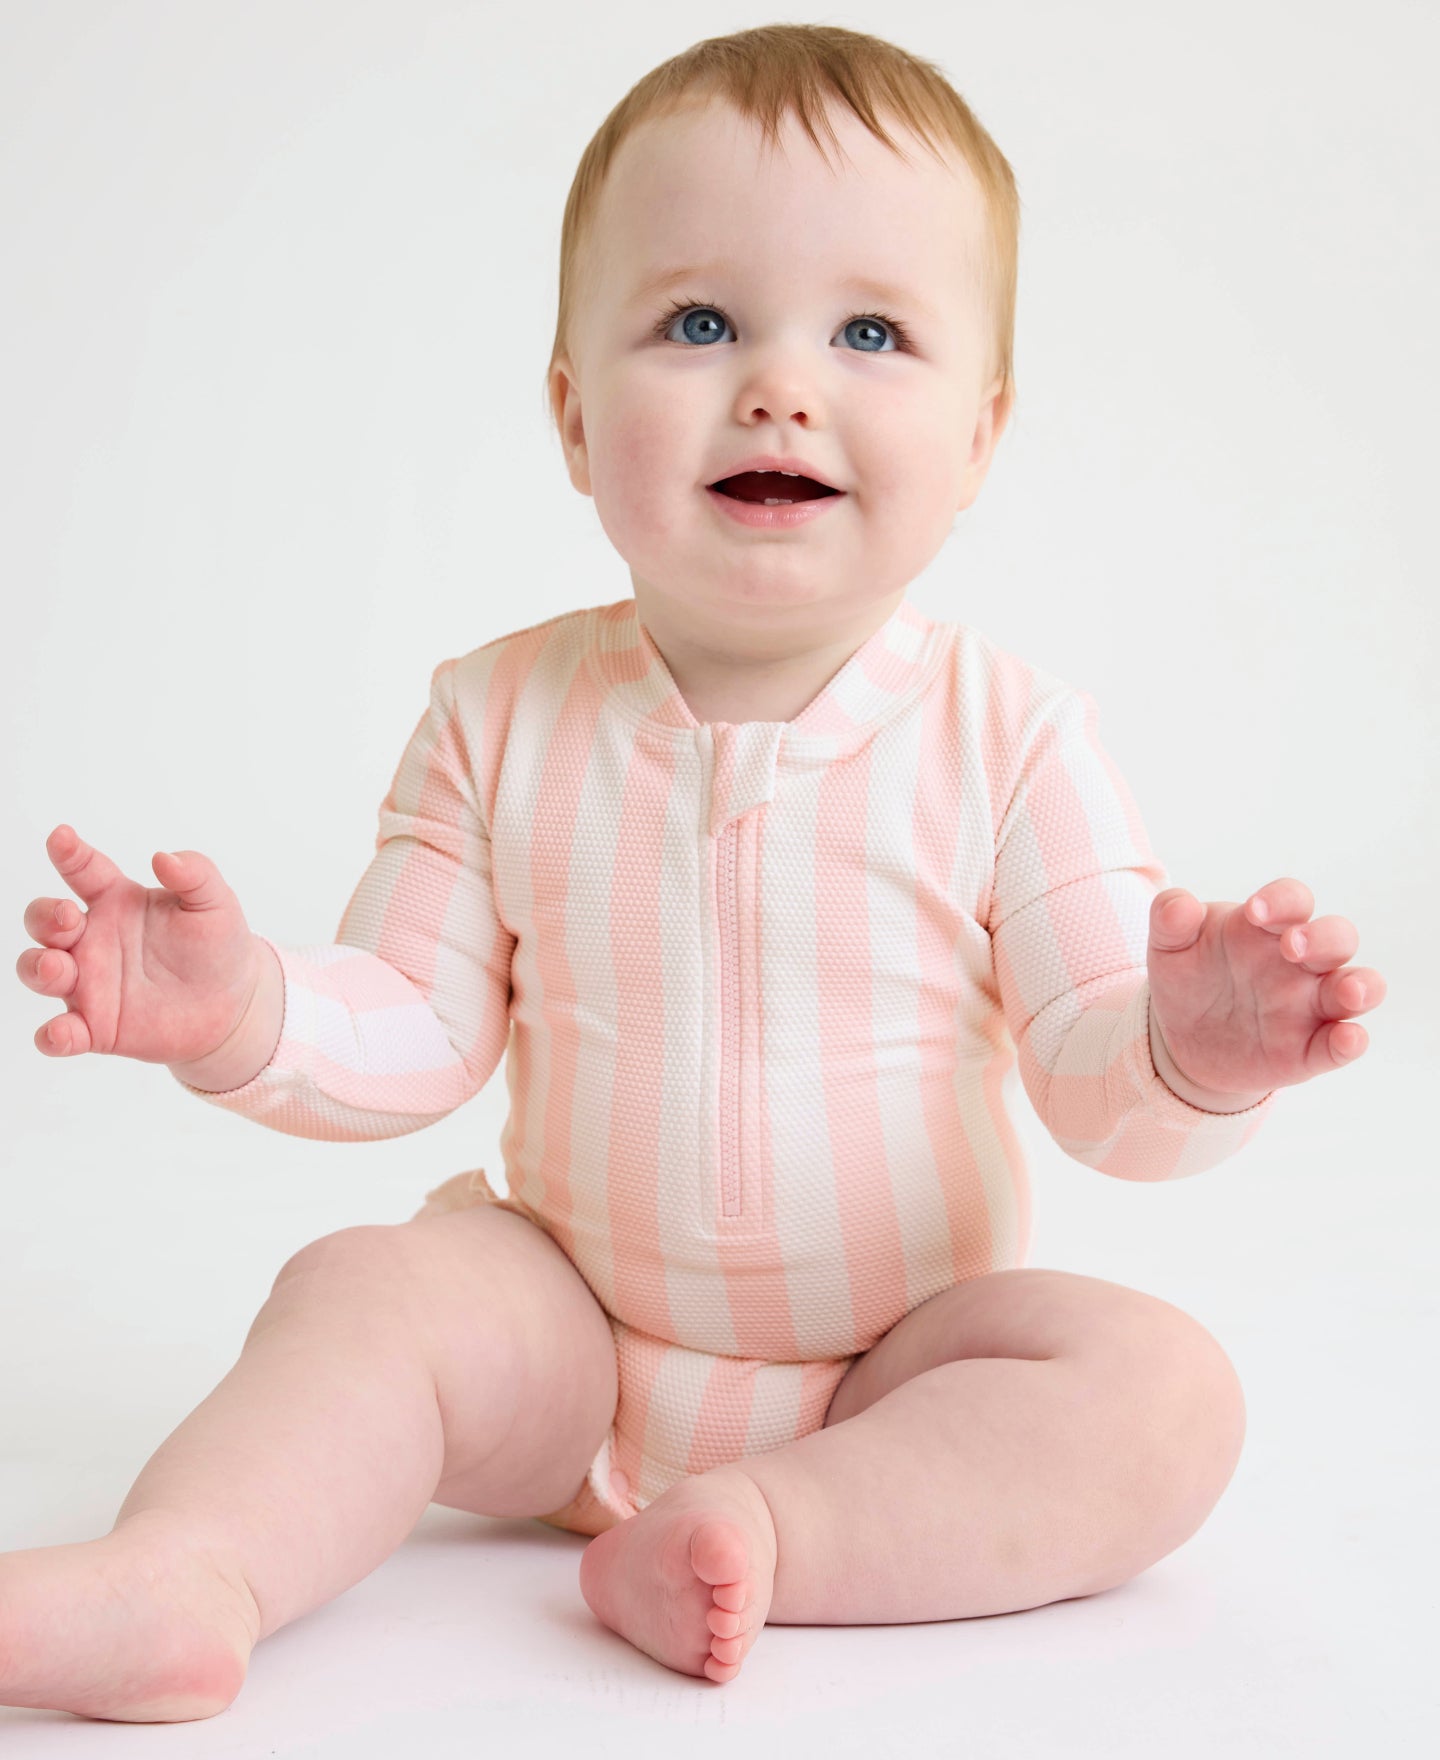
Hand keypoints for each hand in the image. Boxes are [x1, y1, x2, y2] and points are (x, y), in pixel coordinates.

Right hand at [17, 824, 263, 1064]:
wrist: (233, 1005)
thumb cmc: (217, 947)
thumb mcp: (215, 904)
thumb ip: (194, 875)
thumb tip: (164, 857)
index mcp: (118, 902)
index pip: (84, 871)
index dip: (69, 853)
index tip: (62, 838)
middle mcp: (93, 940)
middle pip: (44, 921)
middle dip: (44, 916)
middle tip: (70, 919)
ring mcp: (89, 984)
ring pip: (39, 971)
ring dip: (38, 967)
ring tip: (58, 967)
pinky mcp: (96, 1028)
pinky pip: (60, 1034)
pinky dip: (52, 1036)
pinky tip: (62, 1034)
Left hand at [1147, 878, 1384, 1098]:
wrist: (1183, 1039)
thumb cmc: (1189, 979)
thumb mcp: (1170, 948)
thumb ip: (1170, 919)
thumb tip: (1178, 904)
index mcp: (1268, 928)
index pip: (1293, 900)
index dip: (1282, 900)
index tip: (1255, 910)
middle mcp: (1300, 963)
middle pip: (1337, 938)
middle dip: (1323, 939)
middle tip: (1292, 947)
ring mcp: (1310, 1006)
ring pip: (1359, 986)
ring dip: (1361, 986)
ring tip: (1346, 991)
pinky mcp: (1310, 1050)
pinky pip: (1341, 1045)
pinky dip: (1351, 1042)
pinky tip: (1347, 1039)